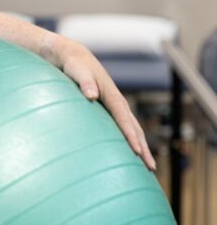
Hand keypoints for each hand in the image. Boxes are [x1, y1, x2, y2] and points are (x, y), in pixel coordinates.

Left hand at [44, 35, 156, 170]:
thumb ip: (84, 82)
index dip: (130, 136)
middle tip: (150, 168)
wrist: (74, 57)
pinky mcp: (109, 109)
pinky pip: (124, 127)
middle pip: (134, 128)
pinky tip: (130, 153)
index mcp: (111, 95)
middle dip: (143, 148)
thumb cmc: (74, 65)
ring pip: (133, 129)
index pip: (124, 119)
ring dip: (141, 147)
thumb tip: (91, 95)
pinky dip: (130, 140)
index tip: (138, 152)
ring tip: (148, 166)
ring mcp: (115, 105)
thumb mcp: (77, 71)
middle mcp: (117, 101)